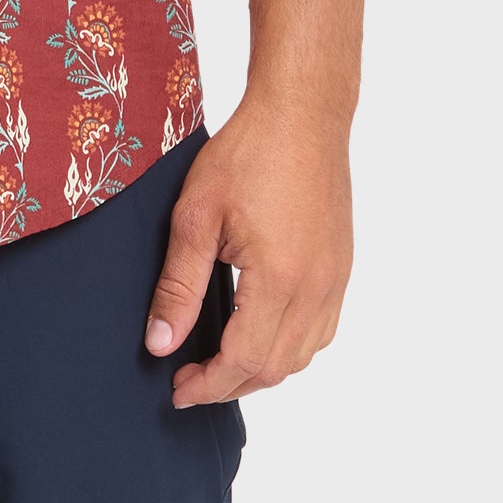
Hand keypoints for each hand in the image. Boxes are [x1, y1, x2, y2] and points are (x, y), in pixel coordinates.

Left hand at [143, 95, 353, 406]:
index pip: (244, 360)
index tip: (177, 389)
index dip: (208, 384)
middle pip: (275, 367)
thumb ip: (178, 285)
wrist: (302, 114)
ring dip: (261, 369)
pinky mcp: (341, 267)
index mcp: (279, 278)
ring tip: (220, 362)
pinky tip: (260, 333)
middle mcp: (316, 288)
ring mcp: (335, 280)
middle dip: (230, 384)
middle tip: (189, 379)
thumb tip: (160, 344)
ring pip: (303, 355)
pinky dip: (290, 346)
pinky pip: (321, 330)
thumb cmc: (247, 152)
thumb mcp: (196, 215)